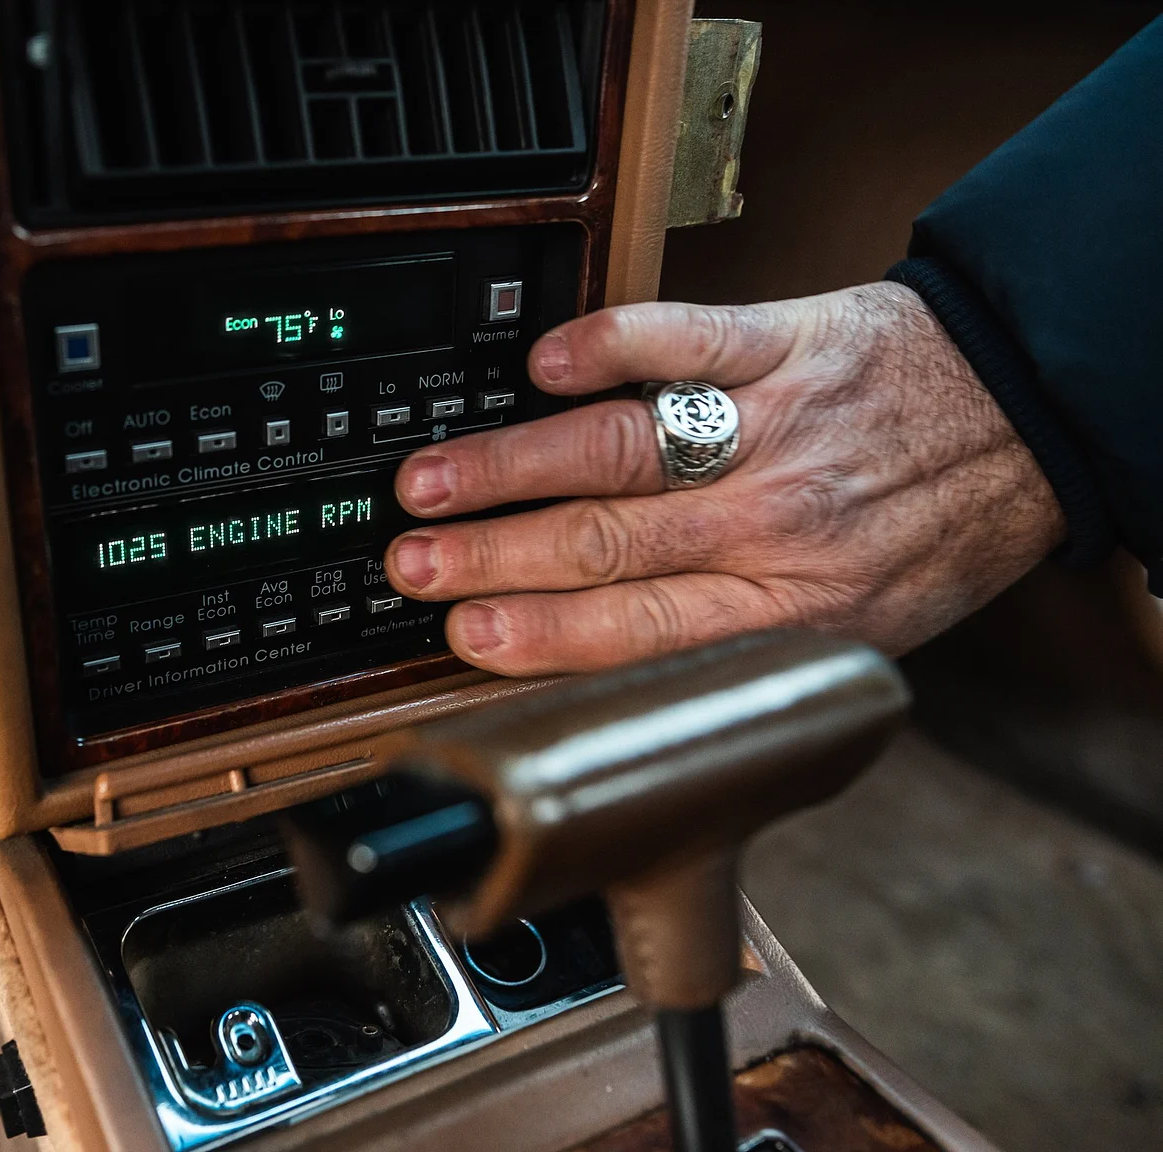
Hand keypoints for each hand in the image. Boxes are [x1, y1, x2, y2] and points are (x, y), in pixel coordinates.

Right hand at [383, 283, 1065, 675]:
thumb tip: (620, 672)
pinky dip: (609, 346)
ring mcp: (773, 426)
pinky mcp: (780, 340)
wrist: (1025, 415)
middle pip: (604, 542)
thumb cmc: (936, 529)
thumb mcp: (858, 632)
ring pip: (620, 448)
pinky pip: (682, 338)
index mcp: (792, 609)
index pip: (637, 629)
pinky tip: (544, 363)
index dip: (537, 635)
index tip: (465, 634)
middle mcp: (776, 522)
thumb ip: (744, 649)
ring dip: (512, 465)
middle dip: (491, 557)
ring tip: (433, 480)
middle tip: (414, 562)